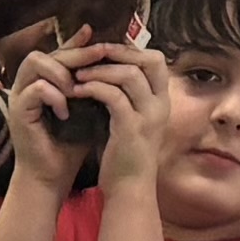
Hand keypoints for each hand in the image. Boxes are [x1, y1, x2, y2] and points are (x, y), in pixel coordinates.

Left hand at [79, 42, 177, 188]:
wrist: (129, 190)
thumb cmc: (125, 156)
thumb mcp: (132, 120)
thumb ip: (126, 96)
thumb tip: (107, 69)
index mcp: (162, 102)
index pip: (156, 60)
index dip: (131, 50)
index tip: (106, 51)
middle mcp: (160, 106)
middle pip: (150, 60)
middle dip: (119, 52)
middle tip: (92, 53)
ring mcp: (148, 117)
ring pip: (129, 75)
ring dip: (100, 69)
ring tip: (78, 72)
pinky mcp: (131, 129)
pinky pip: (113, 96)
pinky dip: (93, 88)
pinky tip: (77, 90)